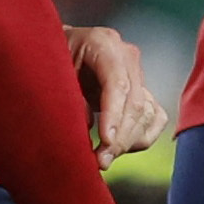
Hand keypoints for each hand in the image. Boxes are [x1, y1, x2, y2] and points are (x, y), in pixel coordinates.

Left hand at [63, 23, 168, 158]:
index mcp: (103, 42)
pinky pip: (154, 119)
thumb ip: (70, 98)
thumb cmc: (49, 60)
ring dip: (128, 142)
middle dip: (119, 137)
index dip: (114, 116)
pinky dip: (139, 137)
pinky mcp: (143, 90)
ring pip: (147, 115)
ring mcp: (137, 73)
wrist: (57, 51)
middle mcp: (126, 55)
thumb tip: (88, 127)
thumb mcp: (51, 73)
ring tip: (103, 158)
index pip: (117, 84)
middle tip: (100, 161)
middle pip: (135, 103)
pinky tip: (118, 147)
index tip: (105, 141)